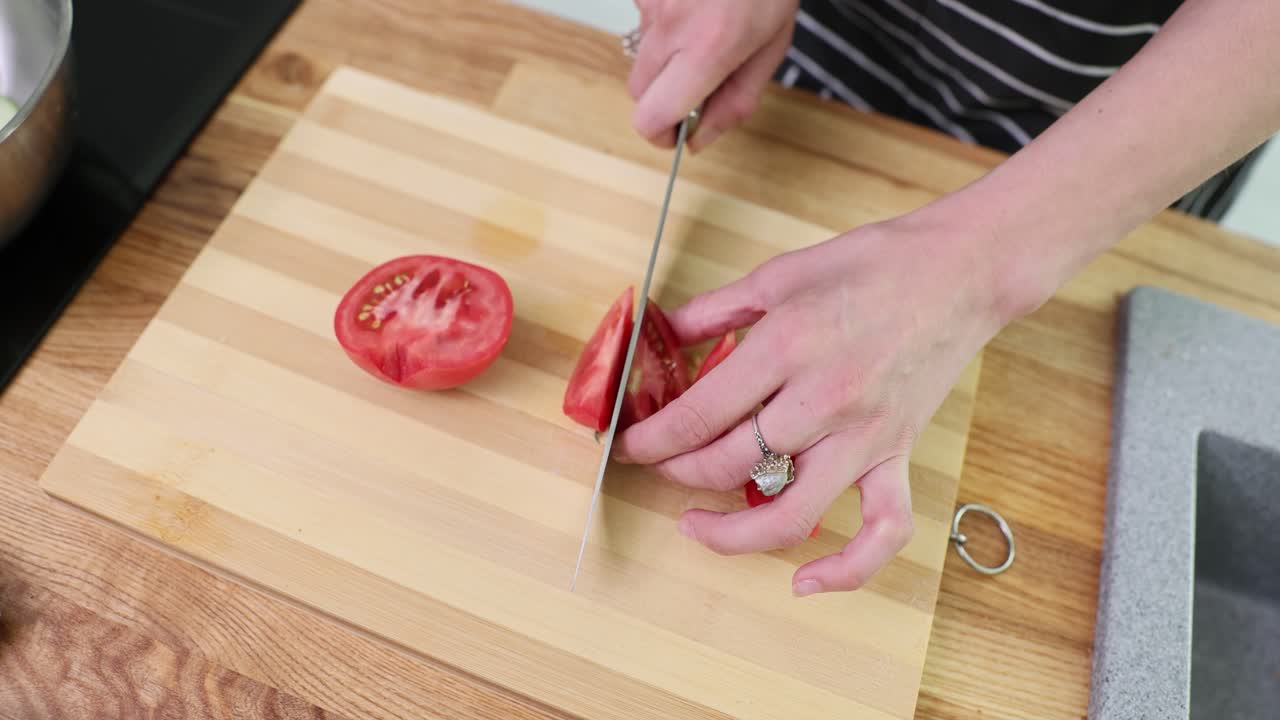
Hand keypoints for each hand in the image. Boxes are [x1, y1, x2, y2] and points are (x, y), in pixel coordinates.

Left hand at [614, 209, 1009, 595]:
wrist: (961, 269)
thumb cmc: (872, 263)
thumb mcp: (777, 274)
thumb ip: (712, 311)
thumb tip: (658, 336)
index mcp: (786, 346)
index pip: (696, 416)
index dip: (649, 438)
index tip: (626, 443)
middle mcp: (822, 400)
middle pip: (727, 464)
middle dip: (674, 471)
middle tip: (655, 463)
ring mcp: (864, 436)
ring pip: (789, 514)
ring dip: (730, 534)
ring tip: (694, 526)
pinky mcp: (898, 455)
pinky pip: (881, 531)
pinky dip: (845, 569)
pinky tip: (803, 582)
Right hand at [629, 0, 798, 151]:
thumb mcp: (771, 48)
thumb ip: (735, 100)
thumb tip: (698, 139)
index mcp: (708, 48)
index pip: (651, 117)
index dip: (661, 134)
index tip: (677, 133)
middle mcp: (671, 24)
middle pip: (638, 92)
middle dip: (663, 98)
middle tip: (697, 84)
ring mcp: (650, 1)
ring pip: (642, 54)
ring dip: (667, 56)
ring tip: (705, 27)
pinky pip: (644, 20)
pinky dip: (666, 22)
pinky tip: (694, 5)